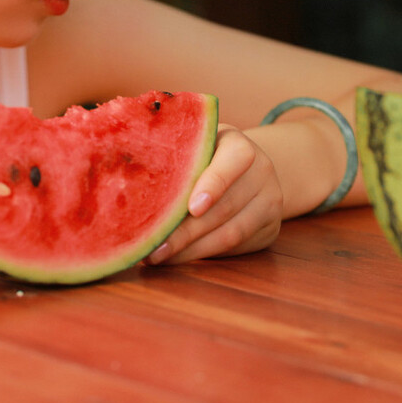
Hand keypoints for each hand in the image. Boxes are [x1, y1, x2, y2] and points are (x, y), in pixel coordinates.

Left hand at [145, 125, 282, 264]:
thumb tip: (131, 175)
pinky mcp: (270, 230)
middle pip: (224, 208)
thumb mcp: (199, 145)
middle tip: (154, 245)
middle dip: (186, 231)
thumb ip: (179, 155)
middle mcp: (263, 173)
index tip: (192, 208)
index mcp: (241, 146)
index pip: (233, 162)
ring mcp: (270, 203)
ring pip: (230, 234)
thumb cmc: (208, 155)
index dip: (213, 185)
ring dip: (192, 249)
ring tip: (159, 256)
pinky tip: (178, 257)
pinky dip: (204, 255)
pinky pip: (235, 248)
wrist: (250, 169)